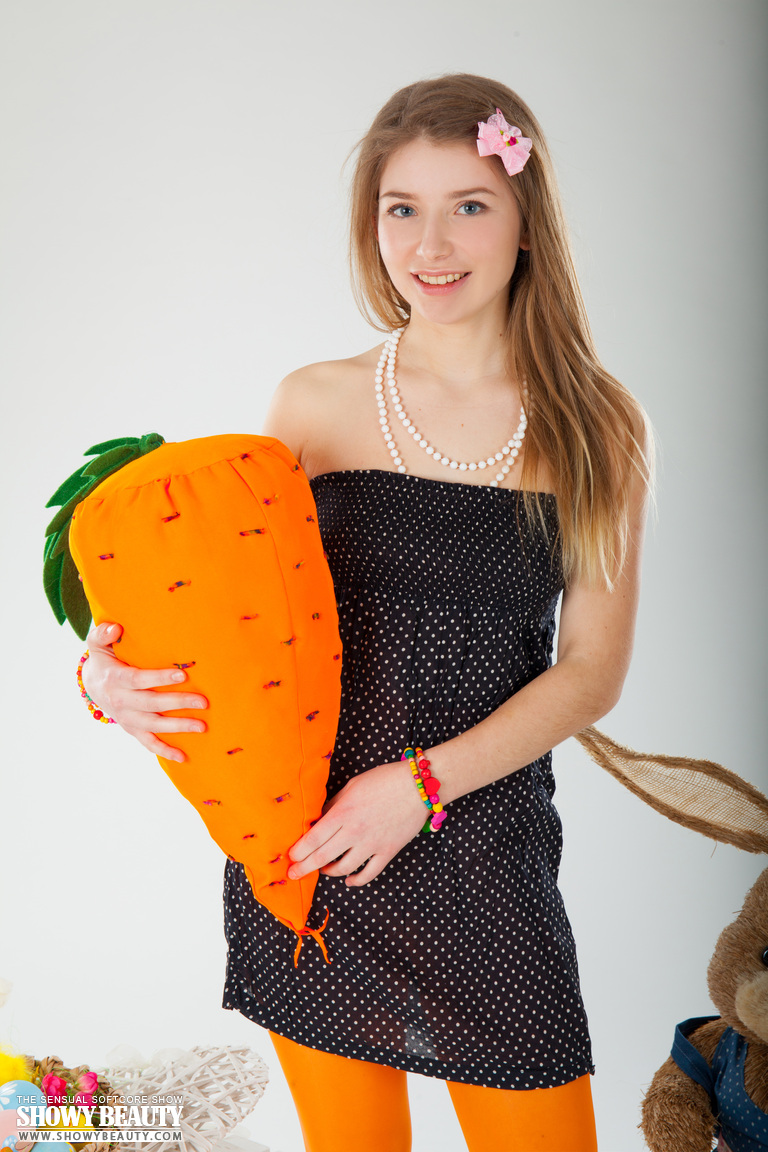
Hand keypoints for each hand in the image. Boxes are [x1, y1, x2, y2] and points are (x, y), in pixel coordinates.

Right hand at [81, 621, 207, 762]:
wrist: (92, 685)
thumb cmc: (105, 659)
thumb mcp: (98, 644)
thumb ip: (103, 633)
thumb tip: (114, 628)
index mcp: (116, 679)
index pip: (139, 679)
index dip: (159, 678)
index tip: (182, 674)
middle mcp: (122, 701)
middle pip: (151, 704)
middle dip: (178, 703)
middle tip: (203, 702)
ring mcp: (128, 718)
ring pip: (154, 725)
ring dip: (178, 727)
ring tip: (202, 727)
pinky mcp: (133, 730)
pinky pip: (149, 743)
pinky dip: (165, 751)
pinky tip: (184, 757)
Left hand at [286, 759, 428, 886]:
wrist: (418, 785)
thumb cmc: (384, 780)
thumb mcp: (352, 786)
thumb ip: (334, 804)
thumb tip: (320, 819)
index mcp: (343, 812)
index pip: (313, 838)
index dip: (298, 851)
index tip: (289, 857)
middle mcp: (355, 831)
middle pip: (322, 856)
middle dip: (304, 867)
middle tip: (293, 874)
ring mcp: (372, 844)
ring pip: (343, 868)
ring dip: (329, 871)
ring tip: (322, 870)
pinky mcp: (388, 851)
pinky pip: (369, 873)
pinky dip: (356, 880)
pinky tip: (348, 880)